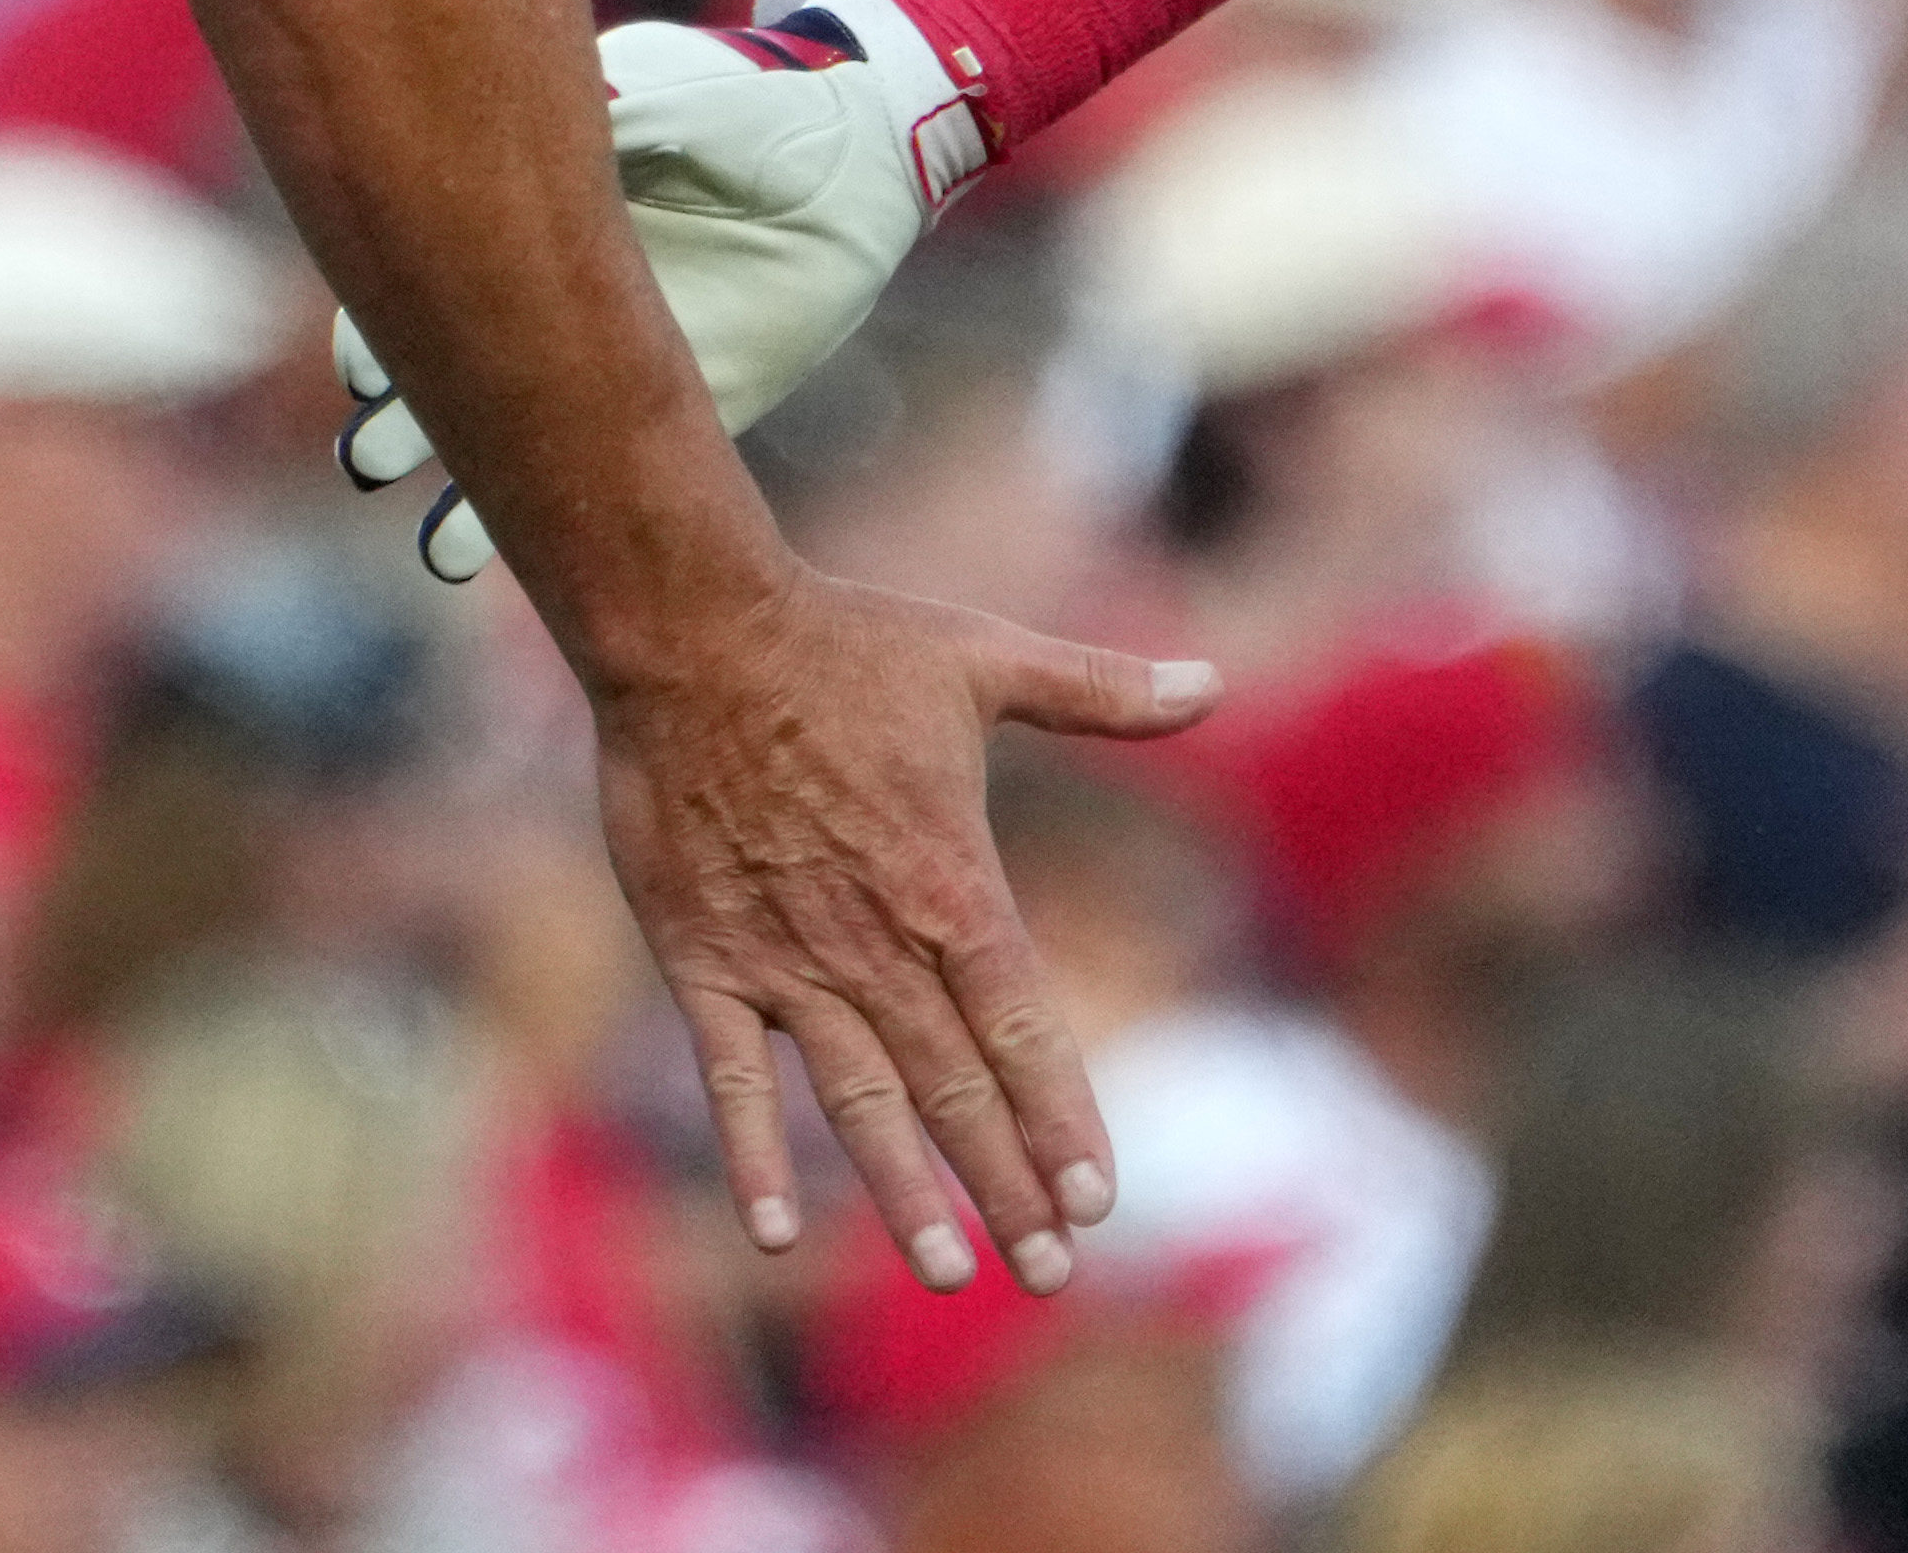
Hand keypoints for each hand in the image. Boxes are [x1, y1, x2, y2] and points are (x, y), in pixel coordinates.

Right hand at [341, 0, 987, 581]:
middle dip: (394, 424)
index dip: (378, 328)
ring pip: (497, 444)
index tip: (366, 370)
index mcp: (513, 217)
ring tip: (442, 546)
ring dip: (456, 492)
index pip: (414, 283)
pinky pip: (599, 475)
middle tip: (375, 458)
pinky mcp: (675, 410)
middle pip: (435, 374)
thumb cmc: (745, 103)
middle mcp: (539, 297)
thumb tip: (536, 140)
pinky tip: (505, 555)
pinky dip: (545, 519)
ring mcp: (601, 365)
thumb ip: (604, 121)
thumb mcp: (668, 96)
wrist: (854, 153)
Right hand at [588, 568, 1212, 1288]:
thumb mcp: (986, 659)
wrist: (696, 633)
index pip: (1023, 1029)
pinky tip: (776, 1231)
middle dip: (1006, 1185)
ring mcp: (785, 960)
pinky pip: (732, 1076)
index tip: (1097, 1198)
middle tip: (1049, 1274)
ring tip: (946, 1272)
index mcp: (950, 886)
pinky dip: (754, 1151)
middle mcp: (874, 944)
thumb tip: (1212, 683)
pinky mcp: (704, 959)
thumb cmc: (847, 644)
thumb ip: (1102, 689)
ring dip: (904, 1190)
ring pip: (859, 1100)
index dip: (1061, 1119)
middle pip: (954, 1087)